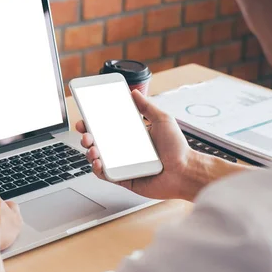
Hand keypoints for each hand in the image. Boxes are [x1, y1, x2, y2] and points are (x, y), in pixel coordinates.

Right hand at [76, 89, 195, 200]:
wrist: (186, 172)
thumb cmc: (178, 149)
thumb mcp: (163, 120)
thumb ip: (147, 106)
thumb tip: (134, 92)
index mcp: (131, 136)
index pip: (107, 127)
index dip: (94, 123)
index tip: (86, 117)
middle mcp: (124, 150)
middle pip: (98, 142)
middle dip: (86, 136)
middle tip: (85, 133)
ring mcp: (123, 165)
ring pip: (98, 158)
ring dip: (90, 152)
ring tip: (92, 148)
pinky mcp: (123, 179)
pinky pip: (105, 175)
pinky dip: (97, 169)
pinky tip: (98, 162)